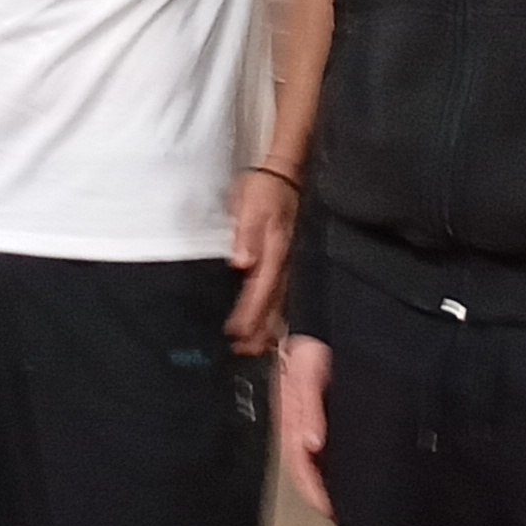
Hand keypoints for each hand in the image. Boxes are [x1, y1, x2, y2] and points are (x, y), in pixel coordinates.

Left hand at [223, 167, 299, 350]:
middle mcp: (286, 261)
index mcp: (274, 249)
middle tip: (244, 352)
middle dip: (260, 329)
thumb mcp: (249, 204)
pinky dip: (277, 313)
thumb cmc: (264, 189)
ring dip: (269, 326)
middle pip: (274, 302)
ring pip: (281, 302)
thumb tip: (242, 263)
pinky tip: (270, 327)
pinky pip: (285, 294)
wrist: (286, 173)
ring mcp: (291, 263)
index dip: (248, 312)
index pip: (260, 288)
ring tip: (256, 348)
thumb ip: (246, 234)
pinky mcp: (290, 262)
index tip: (235, 332)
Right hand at [276, 336, 333, 518]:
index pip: (296, 460)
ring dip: (324, 480)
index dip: (311, 487)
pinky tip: (346, 471)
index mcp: (290, 412)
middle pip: (303, 464)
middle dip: (318, 491)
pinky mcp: (320, 412)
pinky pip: (323, 445)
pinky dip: (331, 463)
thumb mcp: (310, 367)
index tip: (330, 508)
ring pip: (312, 457)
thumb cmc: (315, 341)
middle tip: (339, 513)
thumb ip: (307, 405)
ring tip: (343, 501)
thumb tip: (311, 445)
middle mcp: (297, 418)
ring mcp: (308, 417)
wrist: (325, 320)